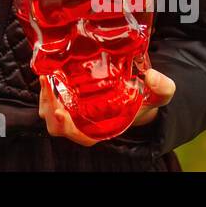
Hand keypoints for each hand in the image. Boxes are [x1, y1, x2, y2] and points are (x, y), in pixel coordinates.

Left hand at [38, 68, 175, 145]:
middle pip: (56, 124)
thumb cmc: (144, 98)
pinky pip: (49, 96)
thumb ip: (162, 88)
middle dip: (49, 107)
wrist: (137, 90)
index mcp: (102, 129)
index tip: (61, 113)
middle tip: (47, 83)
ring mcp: (72, 109)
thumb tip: (152, 77)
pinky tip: (48, 70)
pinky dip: (45, 86)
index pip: (80, 136)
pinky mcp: (66, 95)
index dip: (67, 128)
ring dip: (43, 96)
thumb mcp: (159, 94)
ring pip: (48, 110)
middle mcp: (83, 122)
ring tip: (45, 76)